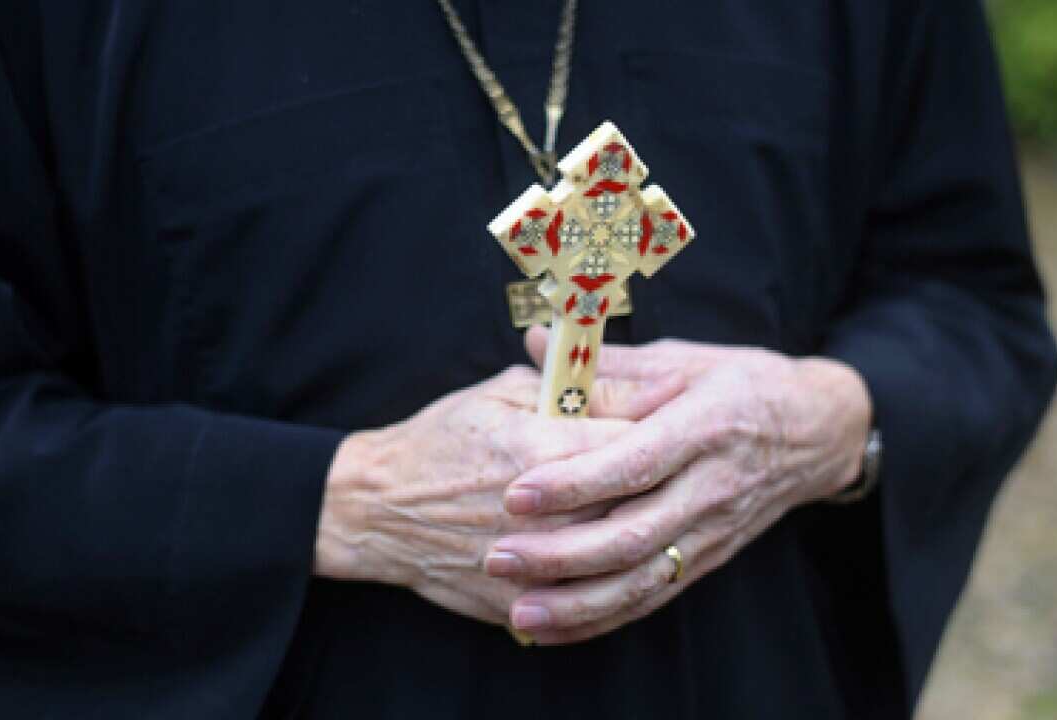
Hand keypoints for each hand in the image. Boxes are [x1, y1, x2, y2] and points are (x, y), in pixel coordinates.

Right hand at [314, 365, 684, 626]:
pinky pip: (583, 603)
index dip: (666, 432)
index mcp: (539, 449)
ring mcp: (528, 562)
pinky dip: (610, 586)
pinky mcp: (516, 600)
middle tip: (678, 469)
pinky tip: (626, 564)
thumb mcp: (508, 395)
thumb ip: (586, 389)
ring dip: (645, 539)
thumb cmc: (443, 438)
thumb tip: (664, 383)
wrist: (375, 506)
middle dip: (662, 486)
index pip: (633, 443)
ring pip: (616, 560)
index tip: (680, 422)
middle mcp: (540, 511)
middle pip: (634, 504)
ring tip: (655, 515)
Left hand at [483, 329, 870, 643]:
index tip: (516, 493)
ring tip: (518, 610)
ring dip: (578, 602)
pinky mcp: (709, 559)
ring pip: (642, 580)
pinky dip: (602, 618)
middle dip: (561, 554)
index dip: (574, 483)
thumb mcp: (684, 359)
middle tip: (497, 556)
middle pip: (633, 534)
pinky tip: (554, 627)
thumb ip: (606, 361)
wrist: (818, 429)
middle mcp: (710, 486)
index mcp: (703, 426)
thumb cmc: (740, 382)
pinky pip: (652, 598)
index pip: (633, 463)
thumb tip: (533, 339)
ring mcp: (712, 530)